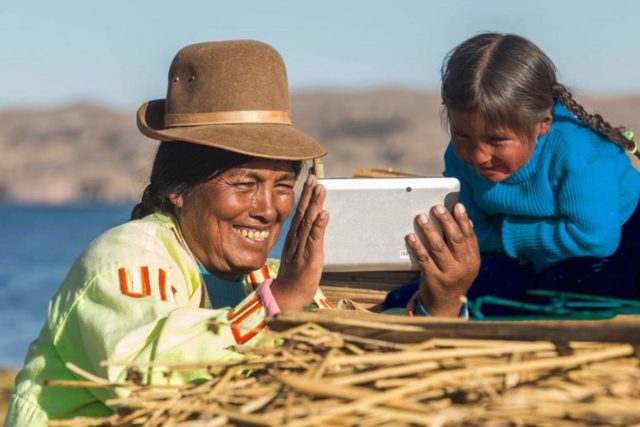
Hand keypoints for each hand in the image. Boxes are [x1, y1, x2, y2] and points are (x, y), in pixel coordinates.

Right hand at [271, 174, 328, 311]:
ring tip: (320, 188)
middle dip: (309, 195)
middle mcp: (296, 241)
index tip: (310, 180)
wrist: (286, 298)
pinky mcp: (309, 259)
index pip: (300, 213)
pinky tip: (324, 214)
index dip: (305, 196)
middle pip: (303, 214)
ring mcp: (302, 249)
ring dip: (315, 205)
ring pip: (308, 223)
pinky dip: (319, 226)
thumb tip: (313, 226)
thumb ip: (305, 240)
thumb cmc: (294, 279)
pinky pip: (314, 240)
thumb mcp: (299, 255)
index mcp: (293, 239)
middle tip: (314, 177)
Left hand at [407, 203, 479, 316]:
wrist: (445, 306)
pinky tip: (411, 237)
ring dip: (429, 230)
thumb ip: (465, 246)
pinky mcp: (433, 279)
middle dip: (446, 221)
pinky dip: (417, 246)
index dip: (463, 219)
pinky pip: (423, 259)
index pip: (469, 236)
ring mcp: (448, 274)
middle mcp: (463, 267)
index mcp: (473, 261)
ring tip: (421, 217)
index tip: (457, 205)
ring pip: (438, 247)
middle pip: (455, 239)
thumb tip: (466, 220)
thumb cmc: (453, 279)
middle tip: (436, 208)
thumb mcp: (465, 264)